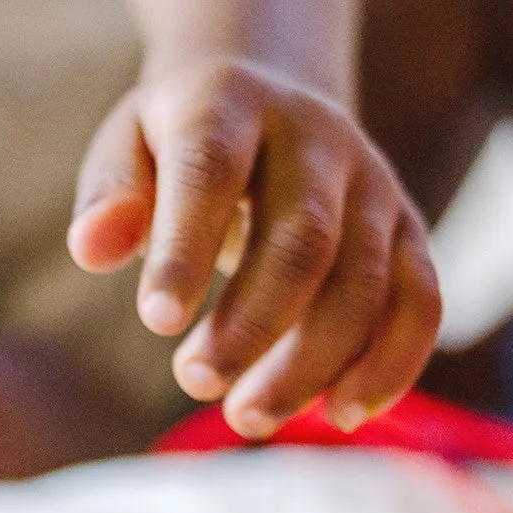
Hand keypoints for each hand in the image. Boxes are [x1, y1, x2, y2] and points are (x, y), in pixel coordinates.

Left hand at [67, 58, 440, 438]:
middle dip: (253, 324)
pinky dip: (389, 365)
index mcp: (233, 103)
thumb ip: (110, 196)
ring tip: (248, 416)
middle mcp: (318, 137)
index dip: (187, 248)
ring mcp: (374, 185)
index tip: (157, 324)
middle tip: (196, 382)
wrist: (273, 96)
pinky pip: (421, 302)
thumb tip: (91, 250)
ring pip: (364, 283)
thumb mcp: (129, 147)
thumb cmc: (180, 143)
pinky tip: (340, 413)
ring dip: (311, 362)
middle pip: (304, 239)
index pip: (211, 170)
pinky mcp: (409, 230)